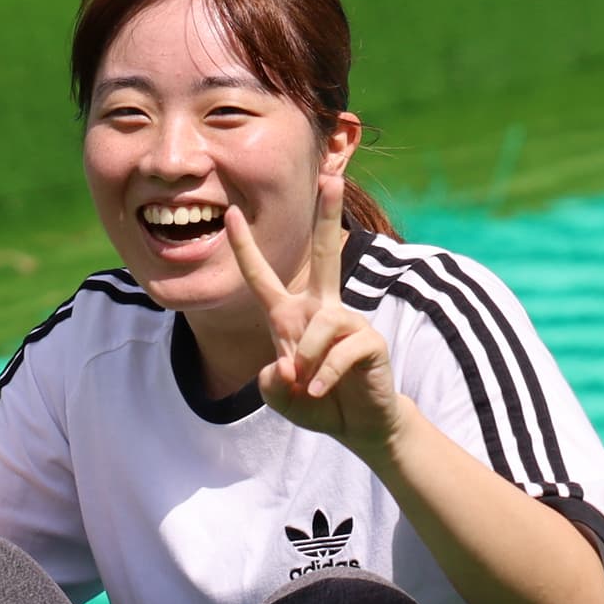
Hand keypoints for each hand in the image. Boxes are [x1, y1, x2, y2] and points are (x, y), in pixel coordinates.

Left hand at [225, 176, 397, 455]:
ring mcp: (348, 322)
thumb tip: (288, 365)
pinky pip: (339, 351)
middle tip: (332, 178)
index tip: (232, 213)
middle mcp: (320, 309)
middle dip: (328, 216)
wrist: (358, 425)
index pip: (262, 277)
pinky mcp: (370, 341)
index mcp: (290, 315)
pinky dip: (324, 376)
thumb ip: (271, 383)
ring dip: (307, 359)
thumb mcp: (279, 396)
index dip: (245, 248)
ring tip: (308, 385)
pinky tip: (320, 391)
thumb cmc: (316, 402)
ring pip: (321, 324)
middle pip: (324, 254)